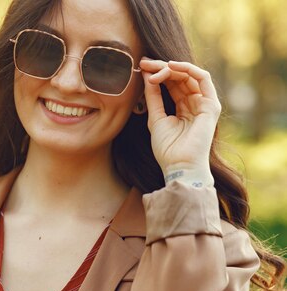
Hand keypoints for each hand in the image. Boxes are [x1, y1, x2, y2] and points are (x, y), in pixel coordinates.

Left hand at [139, 58, 219, 185]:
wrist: (178, 165)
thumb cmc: (167, 148)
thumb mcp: (155, 118)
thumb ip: (153, 97)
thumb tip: (147, 76)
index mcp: (183, 108)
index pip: (171, 83)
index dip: (157, 73)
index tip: (142, 67)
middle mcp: (195, 103)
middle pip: (180, 77)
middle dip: (161, 67)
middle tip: (145, 63)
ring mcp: (204, 103)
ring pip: (190, 75)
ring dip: (171, 68)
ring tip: (154, 68)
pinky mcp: (211, 105)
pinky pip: (203, 78)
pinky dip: (187, 69)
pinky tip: (171, 67)